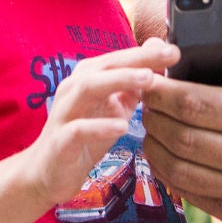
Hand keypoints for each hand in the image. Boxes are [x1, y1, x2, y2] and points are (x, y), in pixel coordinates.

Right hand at [25, 39, 178, 205]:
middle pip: (106, 64)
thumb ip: (134, 86)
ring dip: (120, 80)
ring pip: (90, 87)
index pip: (120, 58)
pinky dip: (101, 126)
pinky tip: (123, 126)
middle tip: (169, 55)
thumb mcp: (114, 109)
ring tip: (149, 79)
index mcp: (88, 77)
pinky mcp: (60, 140)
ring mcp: (65, 112)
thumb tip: (157, 57)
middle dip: (139, 58)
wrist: (47, 172)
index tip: (174, 50)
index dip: (147, 52)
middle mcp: (74, 87)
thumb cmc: (85, 137)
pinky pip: (79, 129)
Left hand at [140, 8, 221, 222]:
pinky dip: (170, 173)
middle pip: (186, 138)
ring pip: (184, 170)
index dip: (165, 92)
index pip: (199, 105)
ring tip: (149, 125)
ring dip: (156, 147)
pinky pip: (193, 195)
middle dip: (156, 117)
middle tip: (142, 100)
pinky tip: (163, 153)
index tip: (146, 78)